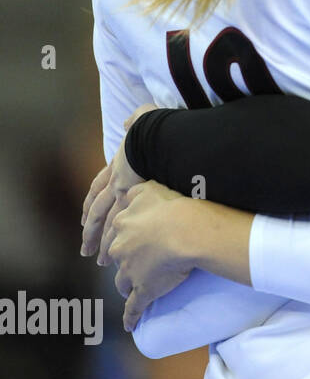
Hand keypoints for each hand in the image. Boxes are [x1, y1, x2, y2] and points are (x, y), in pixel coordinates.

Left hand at [81, 105, 157, 260]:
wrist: (155, 133)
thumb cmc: (153, 127)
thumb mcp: (141, 120)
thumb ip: (134, 121)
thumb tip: (128, 122)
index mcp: (118, 164)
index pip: (99, 186)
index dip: (91, 202)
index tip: (87, 218)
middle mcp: (115, 180)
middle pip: (97, 208)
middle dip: (91, 229)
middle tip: (86, 247)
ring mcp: (120, 189)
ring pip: (104, 219)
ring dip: (99, 239)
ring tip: (98, 259)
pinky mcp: (130, 197)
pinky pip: (118, 221)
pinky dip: (113, 236)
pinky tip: (112, 251)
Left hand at [103, 181, 194, 330]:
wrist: (187, 231)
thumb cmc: (173, 207)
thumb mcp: (149, 189)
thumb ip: (134, 191)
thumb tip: (124, 190)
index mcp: (122, 225)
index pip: (117, 233)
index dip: (121, 238)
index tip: (126, 242)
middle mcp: (121, 249)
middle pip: (117, 259)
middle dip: (122, 263)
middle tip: (130, 265)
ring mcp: (130, 271)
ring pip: (123, 282)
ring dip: (127, 285)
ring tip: (132, 290)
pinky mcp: (143, 290)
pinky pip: (134, 307)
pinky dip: (131, 317)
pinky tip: (130, 325)